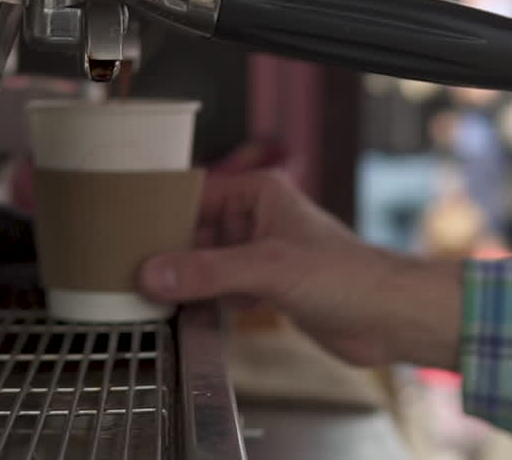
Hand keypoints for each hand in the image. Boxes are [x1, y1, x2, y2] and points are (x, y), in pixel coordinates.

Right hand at [137, 171, 461, 368]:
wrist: (387, 318)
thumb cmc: (347, 275)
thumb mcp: (267, 268)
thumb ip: (207, 271)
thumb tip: (154, 273)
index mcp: (259, 195)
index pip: (195, 194)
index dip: (160, 210)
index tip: (124, 227)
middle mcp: (257, 220)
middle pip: (194, 232)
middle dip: (165, 251)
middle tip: (124, 267)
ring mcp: (259, 256)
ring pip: (204, 264)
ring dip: (180, 279)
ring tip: (141, 290)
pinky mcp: (265, 289)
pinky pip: (218, 290)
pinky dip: (199, 301)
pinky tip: (178, 312)